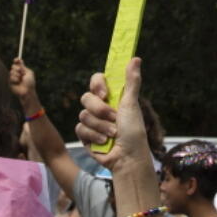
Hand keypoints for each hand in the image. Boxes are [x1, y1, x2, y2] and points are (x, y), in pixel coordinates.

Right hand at [9, 57, 37, 102]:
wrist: (27, 91)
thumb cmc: (30, 83)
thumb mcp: (29, 73)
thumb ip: (23, 66)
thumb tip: (19, 59)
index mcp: (22, 70)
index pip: (17, 63)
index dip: (16, 60)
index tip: (16, 59)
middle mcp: (17, 73)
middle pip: (13, 66)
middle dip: (17, 68)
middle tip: (20, 71)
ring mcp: (13, 77)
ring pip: (11, 71)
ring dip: (17, 75)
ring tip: (20, 80)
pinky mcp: (10, 82)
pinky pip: (10, 77)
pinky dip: (15, 79)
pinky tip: (17, 83)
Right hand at [75, 57, 147, 171]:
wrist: (127, 158)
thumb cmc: (134, 132)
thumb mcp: (132, 104)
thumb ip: (132, 81)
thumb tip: (135, 58)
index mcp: (112, 97)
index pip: (97, 81)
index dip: (98, 84)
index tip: (105, 93)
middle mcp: (100, 107)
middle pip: (87, 97)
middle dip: (100, 110)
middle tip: (114, 118)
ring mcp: (92, 121)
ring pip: (83, 114)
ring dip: (100, 126)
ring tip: (113, 134)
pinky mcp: (85, 135)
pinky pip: (80, 128)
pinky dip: (94, 136)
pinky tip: (104, 142)